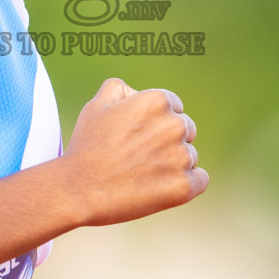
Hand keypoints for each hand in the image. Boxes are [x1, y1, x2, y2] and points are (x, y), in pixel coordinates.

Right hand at [61, 77, 207, 226]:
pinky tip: (161, 187)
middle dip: (167, 142)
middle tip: (138, 157)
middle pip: (186, 130)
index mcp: (158, 100)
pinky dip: (185, 184)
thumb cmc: (86, 147)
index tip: (137, 137)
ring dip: (172, 164)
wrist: (78, 190)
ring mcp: (181, 157)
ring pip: (190, 156)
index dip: (155, 123)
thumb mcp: (96, 105)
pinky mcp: (184, 186)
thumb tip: (135, 92)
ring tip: (141, 174)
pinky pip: (200, 180)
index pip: (174, 107)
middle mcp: (175, 125)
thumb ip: (120, 88)